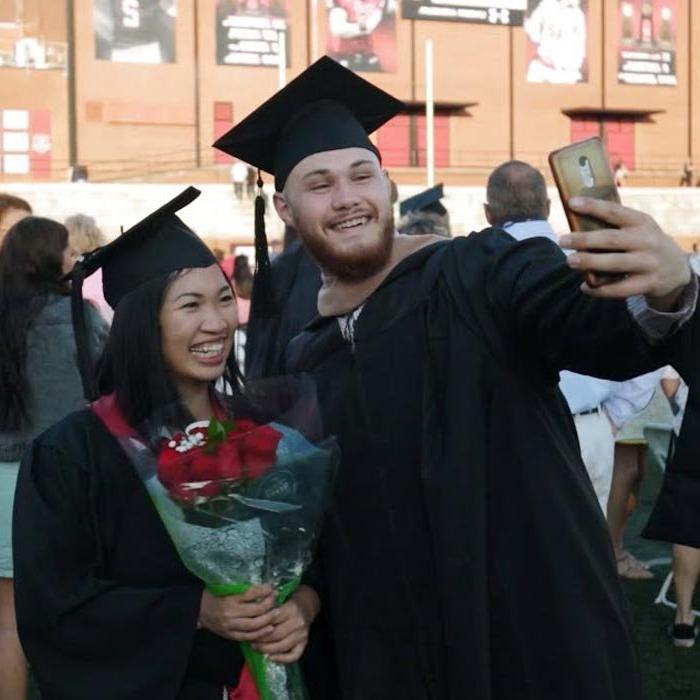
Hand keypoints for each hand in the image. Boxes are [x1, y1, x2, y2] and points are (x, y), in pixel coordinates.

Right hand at [198, 584, 278, 641]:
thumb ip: (243, 589)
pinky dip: (260, 633)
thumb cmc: (215, 596)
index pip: (251, 593)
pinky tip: (269, 628)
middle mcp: (231, 612)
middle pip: (256, 610)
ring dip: (268, 619)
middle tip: (276, 599)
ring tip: (277, 613)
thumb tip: (263, 587)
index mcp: (230, 598)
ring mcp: (231, 626)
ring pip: (254, 625)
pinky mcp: (230, 635)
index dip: (264, 590)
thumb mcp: (227, 588)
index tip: (271, 588)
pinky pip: (248, 637)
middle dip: (269, 605)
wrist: (199, 611)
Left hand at [252, 585, 319, 663]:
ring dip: (267, 650)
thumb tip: (252, 619)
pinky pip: (294, 655)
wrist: (306, 606)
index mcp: (291, 610)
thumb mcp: (278, 601)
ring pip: (283, 646)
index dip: (260, 627)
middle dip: (261, 640)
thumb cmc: (287, 604)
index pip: (273, 621)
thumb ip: (267, 609)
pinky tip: (271, 658)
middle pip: (277, 635)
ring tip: (257, 649)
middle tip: (251, 642)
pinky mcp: (305, 643)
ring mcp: (302, 634)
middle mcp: (298, 622)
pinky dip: (282, 659)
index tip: (250, 630)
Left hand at [559, 197, 690, 309]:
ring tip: (570, 261)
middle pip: (611, 239)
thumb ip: (615, 226)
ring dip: (590, 262)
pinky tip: (584, 287)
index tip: (572, 203)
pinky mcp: (647, 284)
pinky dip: (600, 290)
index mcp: (642, 222)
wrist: (676, 269)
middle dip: (585, 240)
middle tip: (562, 240)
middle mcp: (647, 241)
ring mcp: (648, 263)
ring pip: (615, 263)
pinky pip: (619, 289)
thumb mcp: (638, 229)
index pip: (615, 212)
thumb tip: (575, 220)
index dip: (593, 206)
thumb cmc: (644, 244)